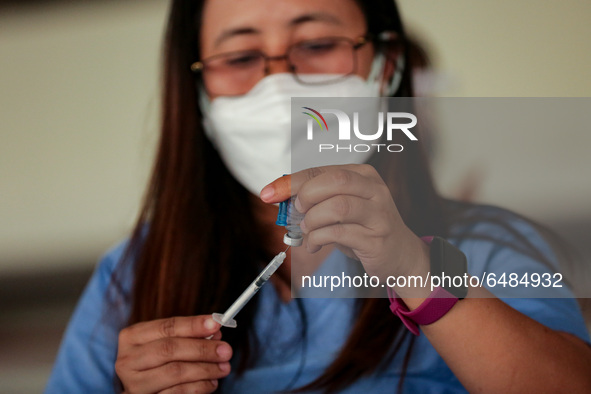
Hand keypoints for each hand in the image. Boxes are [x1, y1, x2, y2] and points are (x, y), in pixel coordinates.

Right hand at [115, 315, 231, 393]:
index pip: (167, 326)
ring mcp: (134, 384)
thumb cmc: (159, 360)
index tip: (217, 324)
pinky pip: (177, 393)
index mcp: (132, 337)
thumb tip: (215, 332)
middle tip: (226, 350)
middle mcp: (128, 360)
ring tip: (224, 367)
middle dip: (202, 349)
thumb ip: (189, 335)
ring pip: (175, 372)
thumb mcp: (169, 341)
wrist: (145, 387)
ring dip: (206, 369)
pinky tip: (211, 382)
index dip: (193, 325)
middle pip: (169, 349)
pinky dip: (199, 387)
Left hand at [260, 164, 429, 282]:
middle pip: (333, 182)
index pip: (321, 170)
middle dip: (305, 197)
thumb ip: (316, 199)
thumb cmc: (364, 228)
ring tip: (307, 231)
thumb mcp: (342, 207)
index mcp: (363, 175)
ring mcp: (378, 214)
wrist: (400, 255)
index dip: (291, 181)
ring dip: (312, 221)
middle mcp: (374, 190)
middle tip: (297, 213)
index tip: (268, 193)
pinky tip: (314, 245)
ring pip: (337, 207)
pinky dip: (318, 239)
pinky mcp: (376, 238)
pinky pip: (339, 234)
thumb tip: (278, 195)